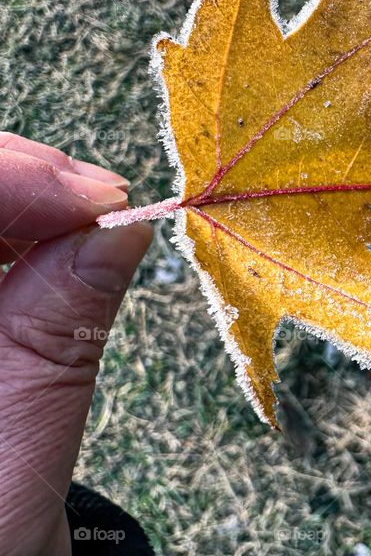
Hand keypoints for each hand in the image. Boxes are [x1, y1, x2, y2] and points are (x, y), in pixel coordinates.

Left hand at [0, 133, 151, 555]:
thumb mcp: (18, 432)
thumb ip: (63, 322)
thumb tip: (123, 229)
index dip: (1, 177)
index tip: (91, 199)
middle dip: (15, 174)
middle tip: (102, 200)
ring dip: (20, 192)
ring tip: (93, 214)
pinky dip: (16, 222)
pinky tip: (59, 234)